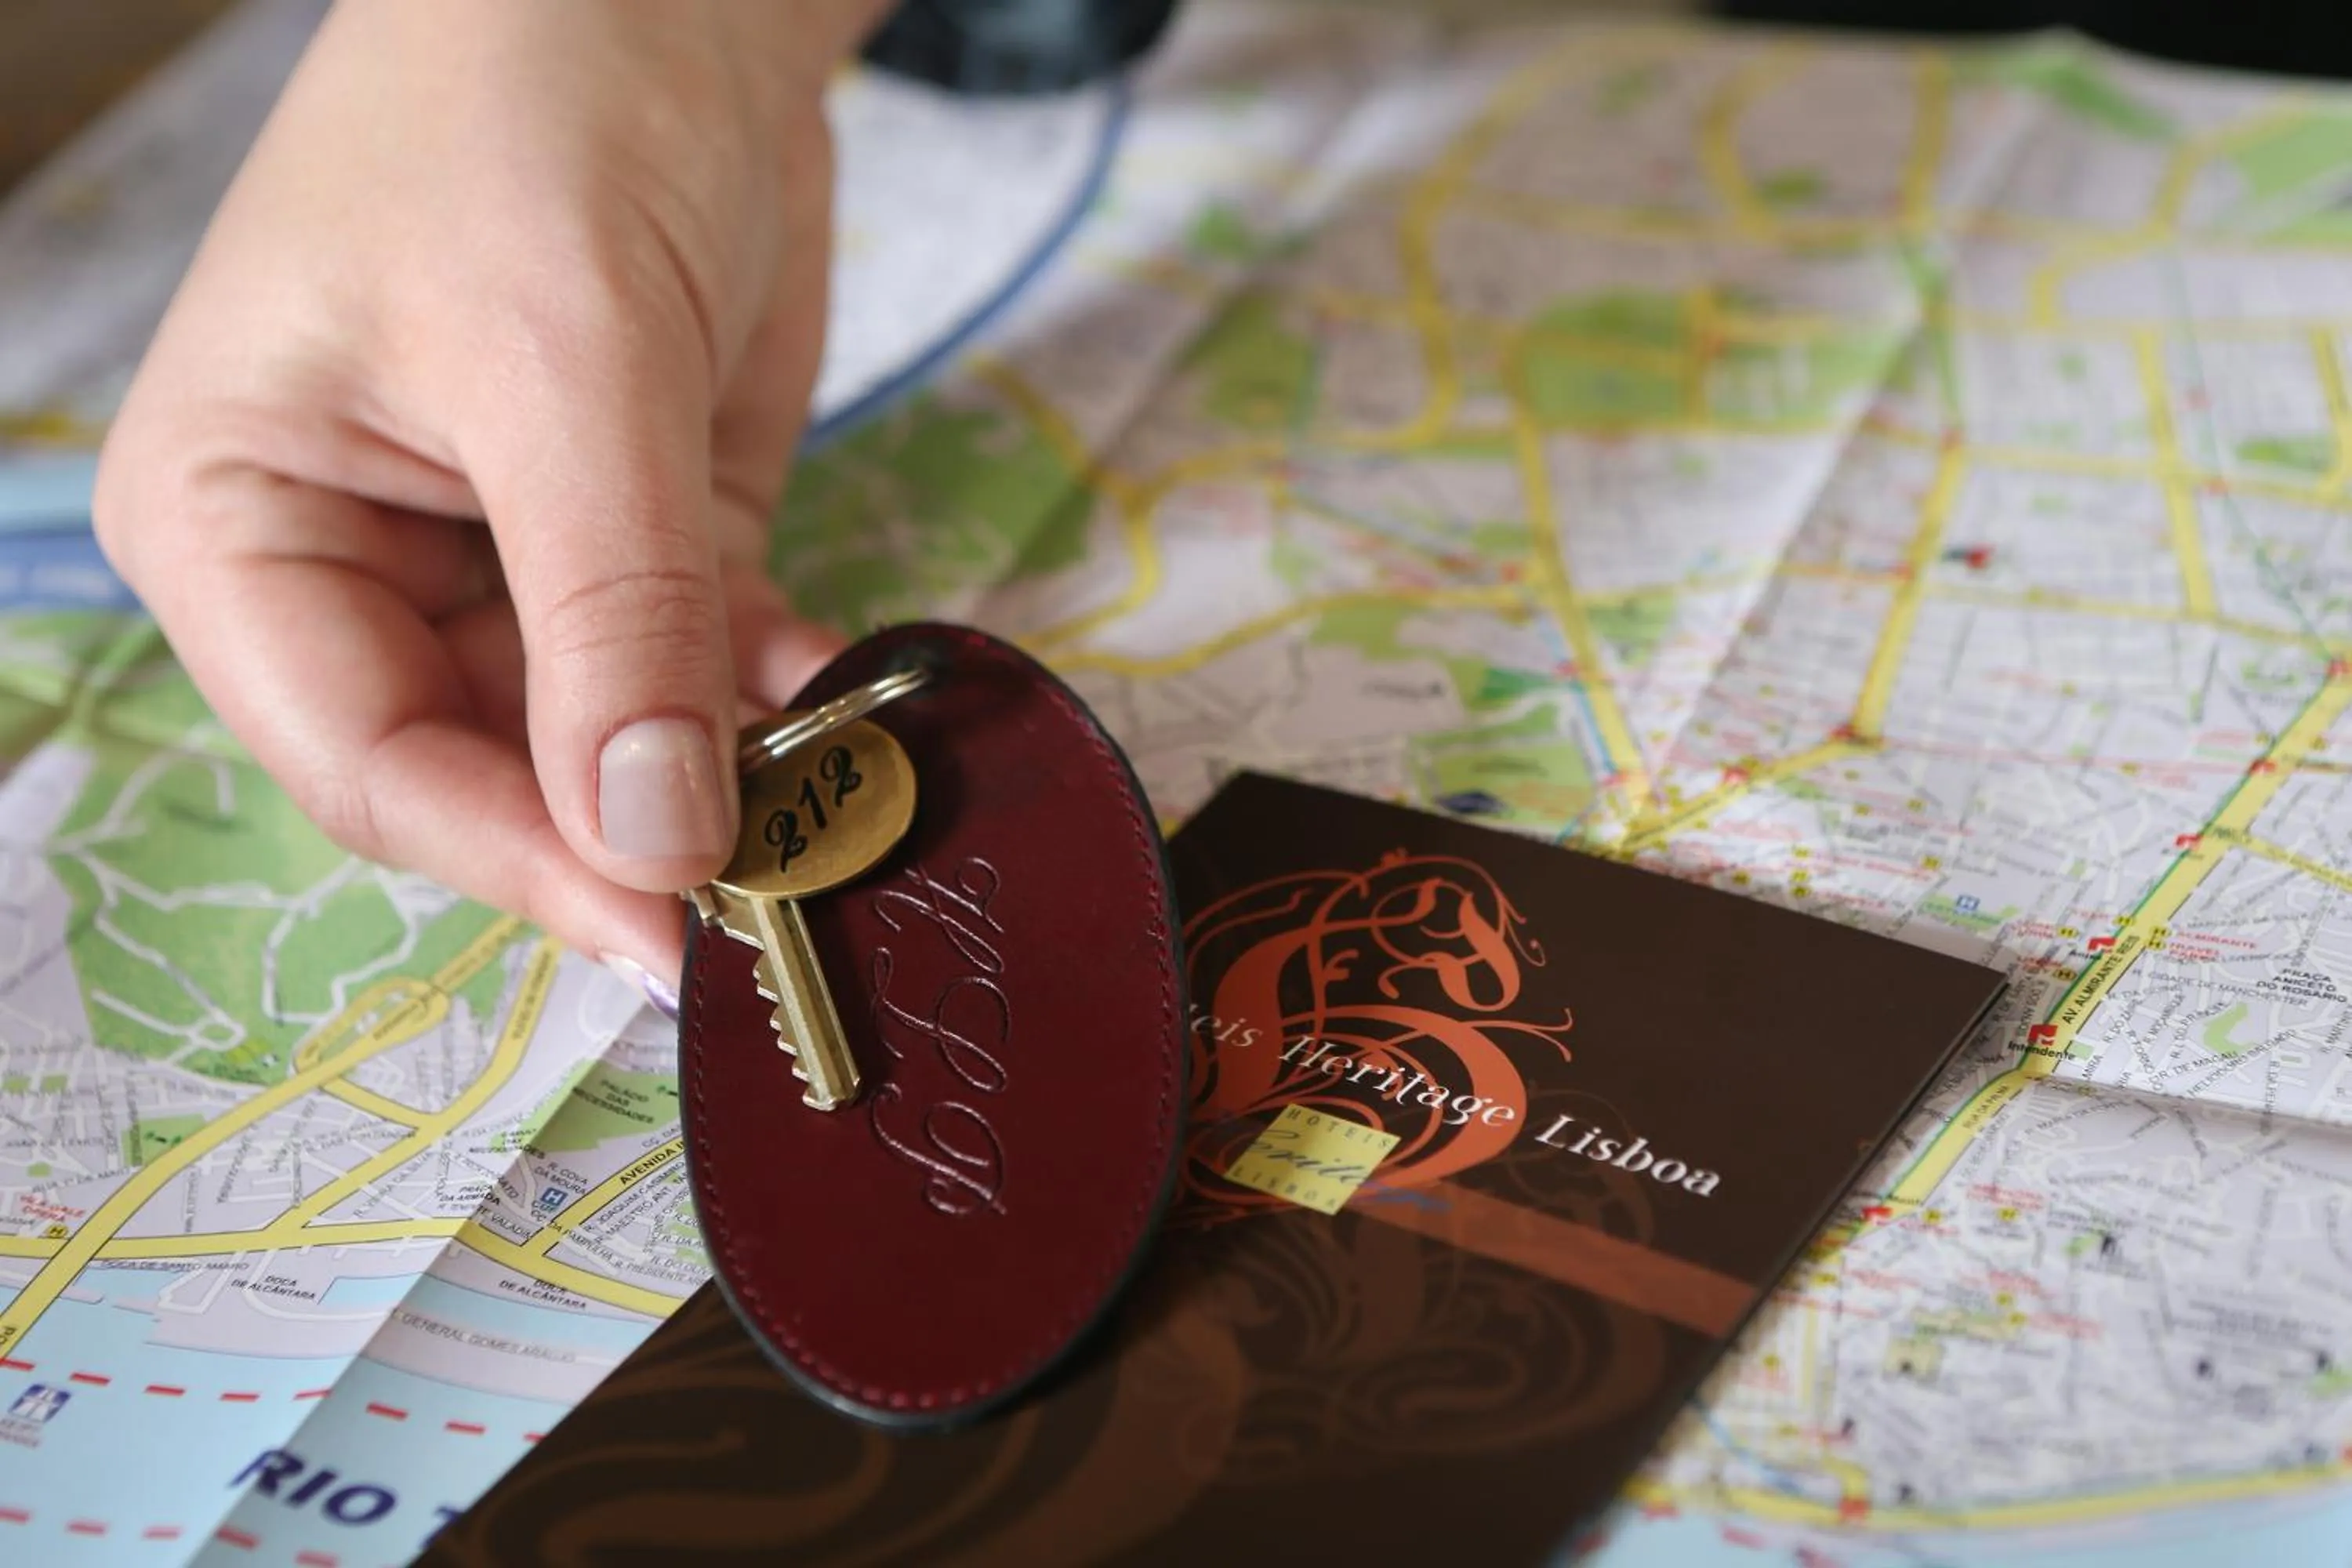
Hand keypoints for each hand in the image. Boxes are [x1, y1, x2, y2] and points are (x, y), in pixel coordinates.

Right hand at [94, 0, 886, 1002]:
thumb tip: (654, 840)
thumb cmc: (530, 108)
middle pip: (491, 777)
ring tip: (833, 795)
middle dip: (633, 833)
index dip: (519, 860)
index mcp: (243, 524)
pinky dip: (774, 697)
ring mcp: (508, 565)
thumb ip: (613, 614)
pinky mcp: (639, 544)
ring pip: (607, 745)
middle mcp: (359, 569)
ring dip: (725, 776)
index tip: (670, 928)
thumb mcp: (564, 365)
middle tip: (782, 892)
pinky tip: (843, 698)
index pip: (367, 762)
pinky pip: (699, 669)